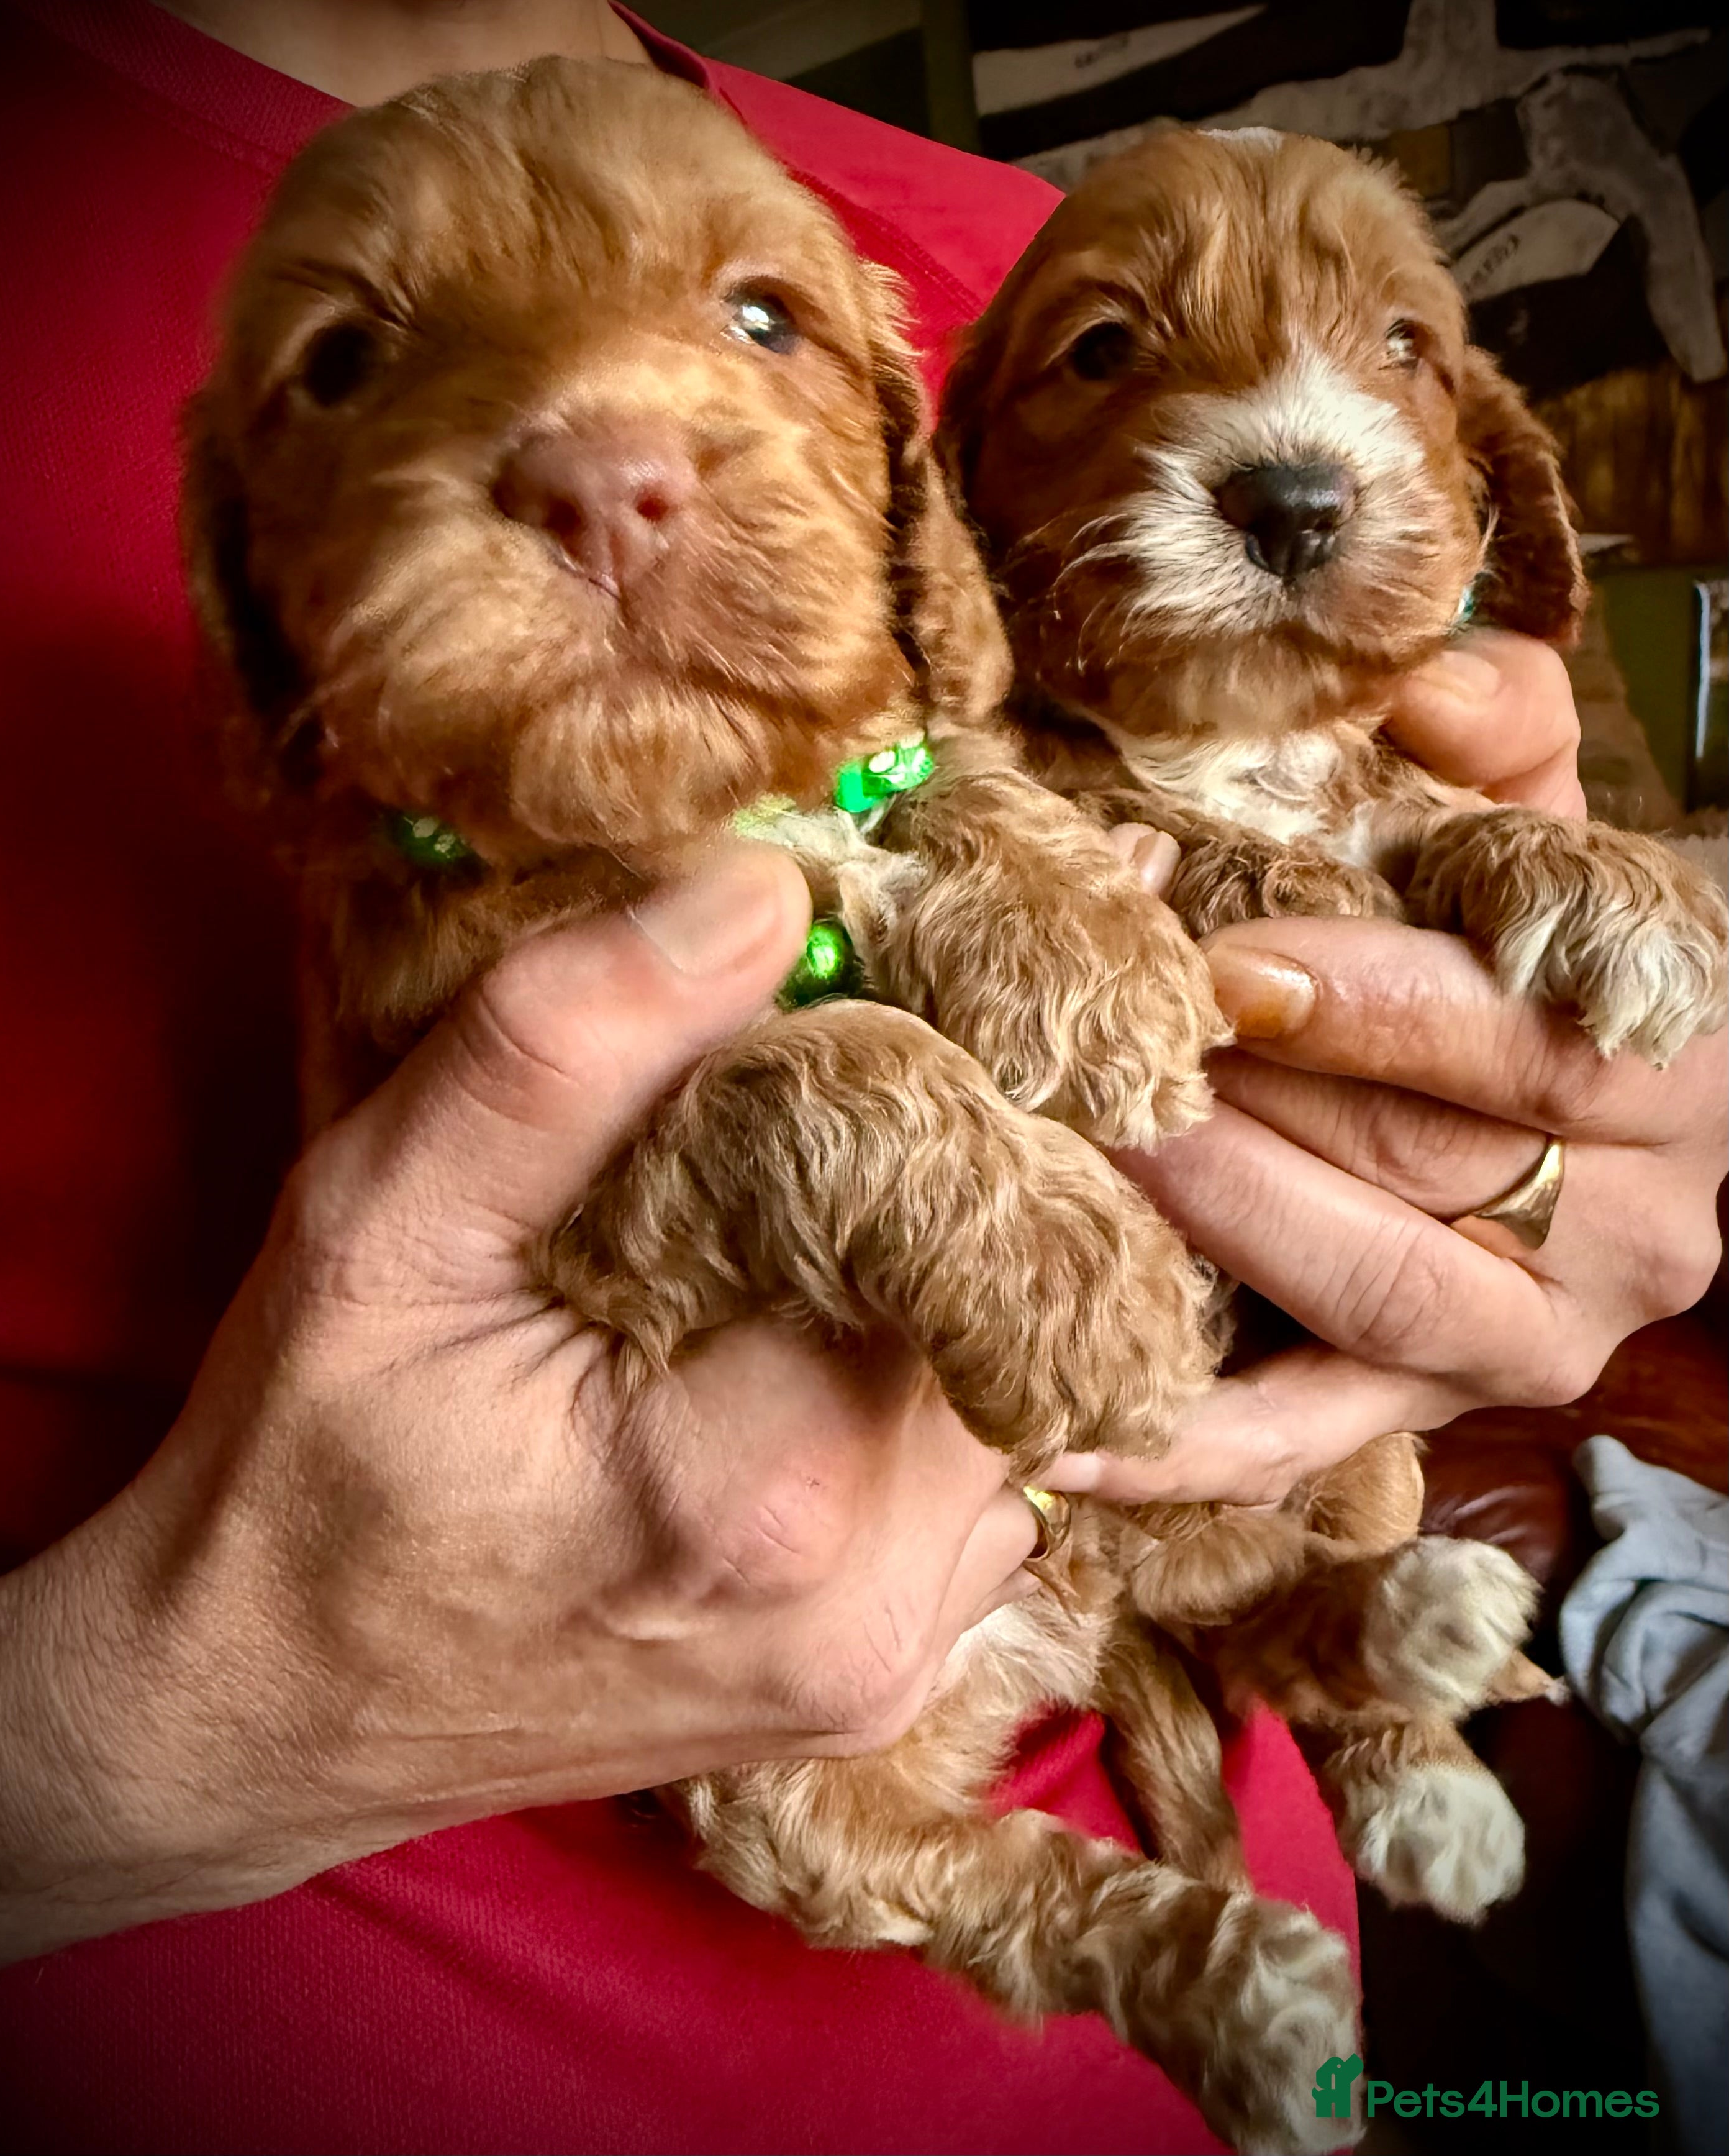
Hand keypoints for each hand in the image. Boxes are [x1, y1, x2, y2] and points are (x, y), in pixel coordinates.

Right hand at [0, 846, 1033, 1965]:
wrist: (266, 1716)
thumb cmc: (303, 1468)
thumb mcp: (381, 1223)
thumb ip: (568, 1047)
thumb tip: (769, 887)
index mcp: (758, 1481)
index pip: (953, 1204)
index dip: (924, 1077)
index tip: (862, 1001)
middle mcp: (871, 1598)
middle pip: (1011, 1300)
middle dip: (936, 1174)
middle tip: (823, 1098)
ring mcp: (893, 1664)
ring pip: (1014, 1387)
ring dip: (935, 1284)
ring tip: (799, 1227)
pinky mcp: (887, 1685)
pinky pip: (979, 1483)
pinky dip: (918, 1389)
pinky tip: (799, 1348)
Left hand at [1067, 629, 1724, 1504]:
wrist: (1616, 1087)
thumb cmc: (1544, 934)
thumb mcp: (1544, 815)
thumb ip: (1500, 725)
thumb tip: (1413, 687)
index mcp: (1675, 1069)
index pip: (1524, 1051)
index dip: (1372, 1008)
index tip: (1227, 969)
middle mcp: (1631, 1230)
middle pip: (1425, 1175)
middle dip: (1251, 1111)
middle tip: (1101, 1060)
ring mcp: (1533, 1342)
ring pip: (1368, 1300)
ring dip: (1216, 1234)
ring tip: (1078, 1168)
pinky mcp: (1434, 1410)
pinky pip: (1306, 1445)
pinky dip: (1182, 1446)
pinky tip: (1058, 1437)